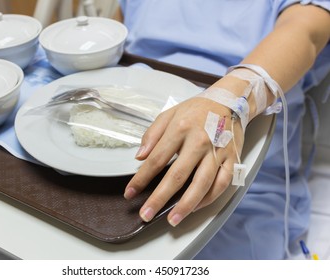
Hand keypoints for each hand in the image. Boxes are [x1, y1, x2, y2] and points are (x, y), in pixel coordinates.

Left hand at [124, 95, 243, 225]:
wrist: (230, 100)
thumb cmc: (196, 109)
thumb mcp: (169, 113)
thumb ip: (152, 134)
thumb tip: (140, 156)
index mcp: (180, 128)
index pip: (156, 159)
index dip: (141, 178)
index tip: (130, 193)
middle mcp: (199, 141)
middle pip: (177, 175)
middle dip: (159, 198)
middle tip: (147, 214)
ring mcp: (217, 151)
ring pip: (202, 183)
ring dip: (186, 205)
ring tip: (173, 219)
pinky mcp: (232, 158)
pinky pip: (222, 183)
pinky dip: (210, 197)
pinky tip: (196, 206)